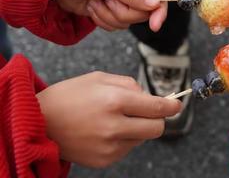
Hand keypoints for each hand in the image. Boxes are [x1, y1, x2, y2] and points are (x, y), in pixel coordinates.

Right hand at [36, 71, 180, 167]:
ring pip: (142, 138)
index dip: (171, 106)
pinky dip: (124, 138)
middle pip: (156, 128)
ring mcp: (108, 147)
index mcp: (114, 101)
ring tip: (115, 118)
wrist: (39, 122)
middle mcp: (114, 126)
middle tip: (149, 110)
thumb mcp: (101, 78)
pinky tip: (106, 130)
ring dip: (138, 127)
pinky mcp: (103, 161)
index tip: (177, 104)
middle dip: (158, 119)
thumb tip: (150, 98)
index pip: (156, 108)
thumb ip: (130, 85)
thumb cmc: (71, 95)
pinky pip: (127, 148)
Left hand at [54, 0, 166, 31]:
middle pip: (142, 13)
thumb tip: (157, 2)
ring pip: (127, 22)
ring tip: (96, 1)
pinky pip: (114, 25)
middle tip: (107, 0)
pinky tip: (92, 8)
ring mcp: (121, 0)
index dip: (159, 12)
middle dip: (122, 12)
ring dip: (108, 16)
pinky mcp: (110, 10)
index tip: (154, 26)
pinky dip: (102, 20)